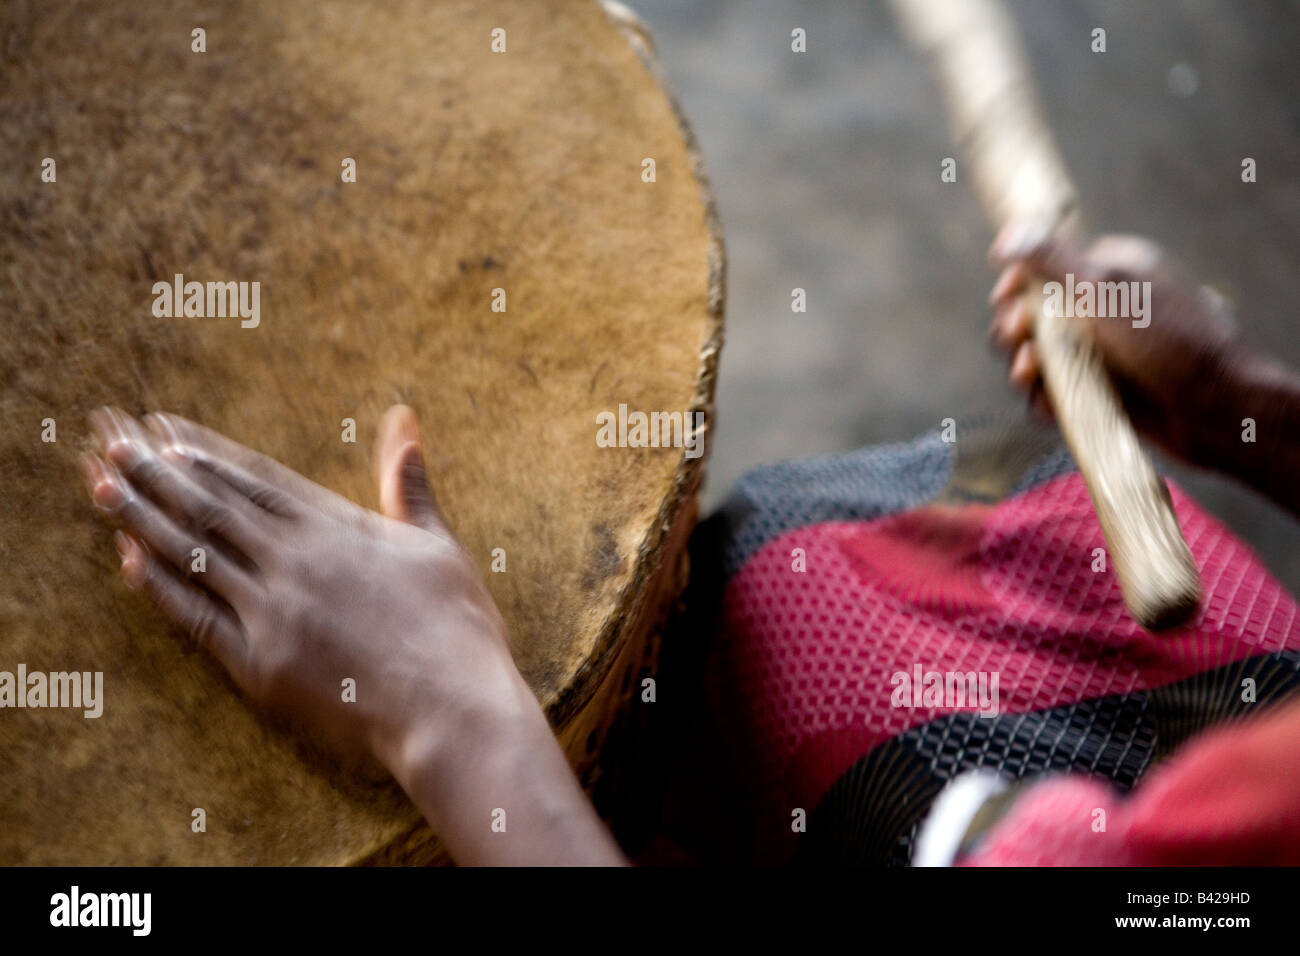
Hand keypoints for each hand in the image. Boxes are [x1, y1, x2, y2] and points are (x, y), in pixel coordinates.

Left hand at [82, 405, 527, 778]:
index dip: (205, 451)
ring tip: (100, 482)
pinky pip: (197, 618)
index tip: (163, 428)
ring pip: (194, 553)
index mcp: (340, 529)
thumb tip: (404, 419)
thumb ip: (409, 483)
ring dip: (142, 515)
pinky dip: (160, 586)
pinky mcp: (260, 665)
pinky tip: (130, 559)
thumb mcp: (438, 544)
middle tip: (110, 437)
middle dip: (156, 470)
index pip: (257, 479)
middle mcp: (297, 561)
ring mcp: (273, 612)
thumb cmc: (458, 628)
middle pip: (212, 506)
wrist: (454, 709)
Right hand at [987, 226, 1246, 467]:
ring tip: (1028, 373)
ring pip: (1036, 360)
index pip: (1042, 269)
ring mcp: (1096, 355)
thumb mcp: (1107, 287)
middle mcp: (1099, 312)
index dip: (1016, 283)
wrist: (1215, 407)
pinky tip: (1048, 403)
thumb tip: (1005, 238)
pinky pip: (1052, 397)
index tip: (1005, 297)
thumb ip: (1052, 260)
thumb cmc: (1169, 339)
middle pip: (1030, 316)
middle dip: (1014, 328)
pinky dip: (1043, 401)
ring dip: (1022, 366)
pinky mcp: (1095, 396)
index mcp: (1107, 273)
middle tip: (1018, 337)